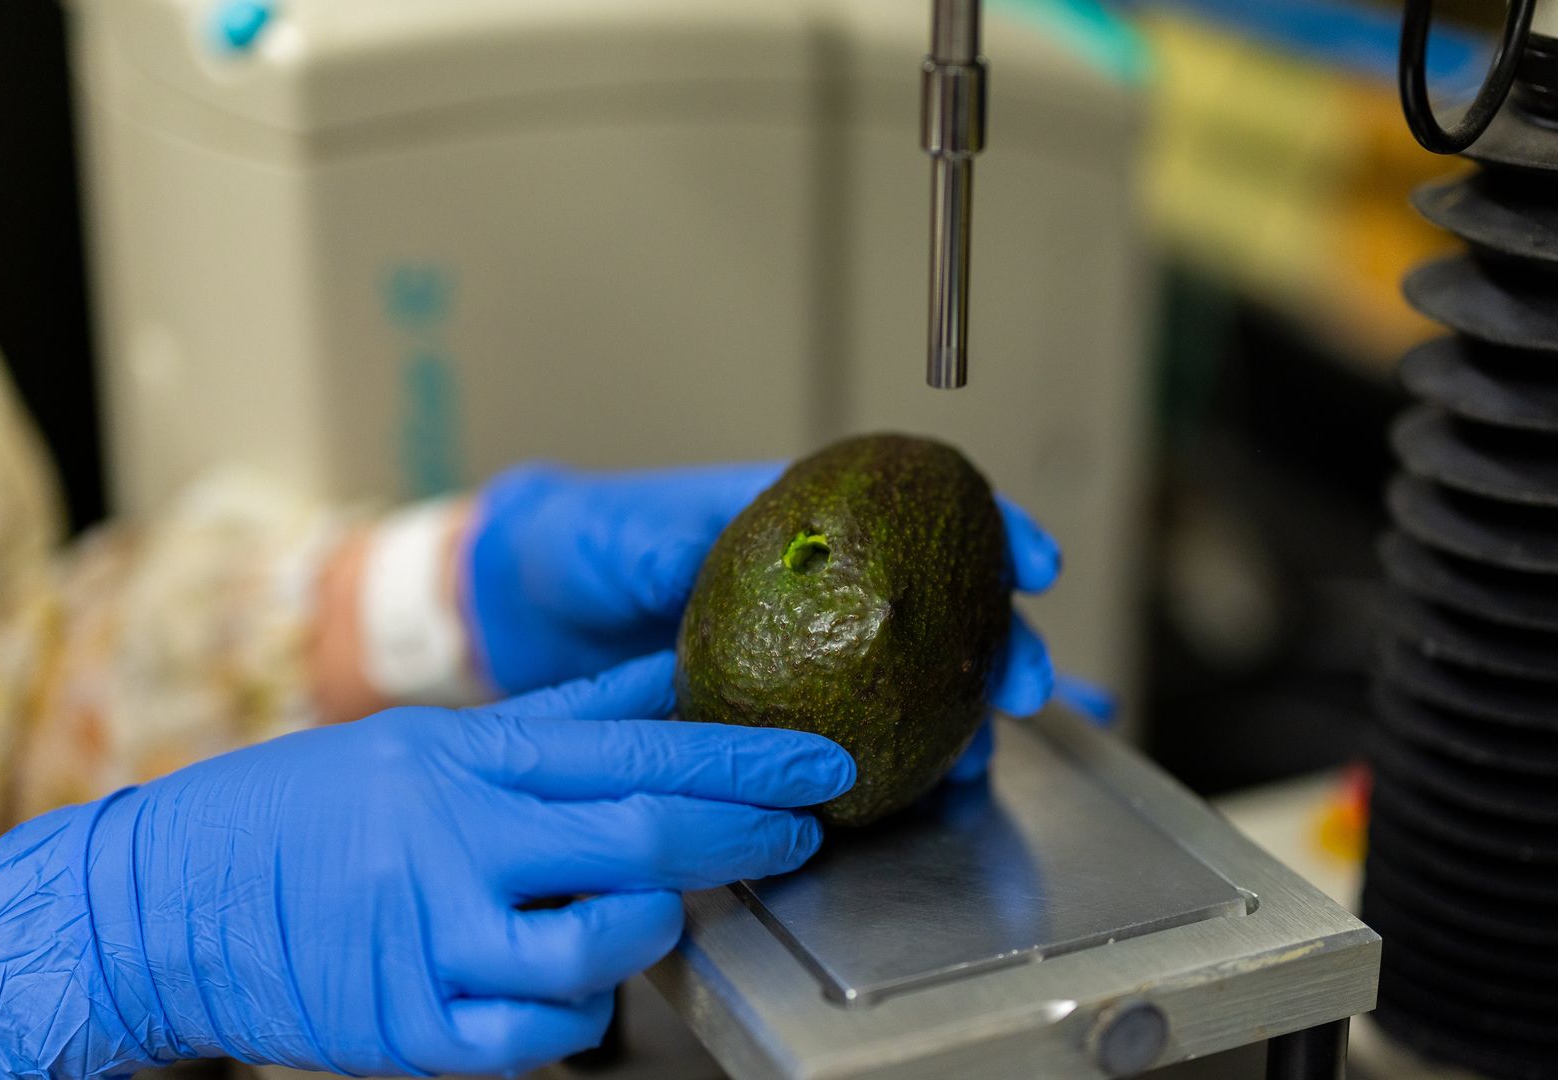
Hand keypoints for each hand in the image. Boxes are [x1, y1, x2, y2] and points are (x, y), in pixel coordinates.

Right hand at [0, 654, 852, 1077]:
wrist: (160, 903)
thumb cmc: (300, 811)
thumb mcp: (426, 742)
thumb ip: (557, 719)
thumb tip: (667, 674)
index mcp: (462, 759)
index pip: (637, 749)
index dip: (746, 758)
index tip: (821, 760)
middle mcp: (455, 841)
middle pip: (645, 837)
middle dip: (748, 832)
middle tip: (807, 827)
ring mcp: (434, 938)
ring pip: (608, 942)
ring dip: (658, 928)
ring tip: (657, 912)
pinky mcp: (413, 1026)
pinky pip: (545, 1031)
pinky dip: (581, 1010)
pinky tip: (570, 982)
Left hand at [466, 463, 1072, 759]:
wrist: (522, 614)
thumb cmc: (574, 545)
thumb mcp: (615, 534)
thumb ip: (665, 544)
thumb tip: (700, 552)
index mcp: (799, 519)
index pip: (920, 511)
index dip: (992, 528)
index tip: (1035, 559)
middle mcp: (822, 586)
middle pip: (941, 608)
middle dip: (1000, 642)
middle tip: (1023, 683)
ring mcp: (810, 653)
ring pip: (913, 682)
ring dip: (963, 718)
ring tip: (990, 756)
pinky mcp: (780, 717)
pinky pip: (855, 740)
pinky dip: (906, 765)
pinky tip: (952, 789)